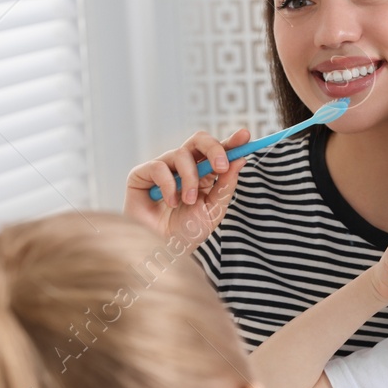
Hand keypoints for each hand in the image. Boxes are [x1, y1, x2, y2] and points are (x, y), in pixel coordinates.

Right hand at [124, 128, 250, 250]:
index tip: (245, 136)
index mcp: (204, 174)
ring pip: (181, 153)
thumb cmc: (186, 233)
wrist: (161, 251)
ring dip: (190, 178)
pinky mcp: (142, 174)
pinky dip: (168, 185)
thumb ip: (225, 186)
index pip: (218, 151)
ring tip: (188, 201)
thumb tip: (240, 160)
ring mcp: (163, 168)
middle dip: (214, 149)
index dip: (231, 141)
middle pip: (199, 140)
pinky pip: (159, 167)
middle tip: (222, 166)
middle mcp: (183, 167)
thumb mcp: (213, 210)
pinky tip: (170, 202)